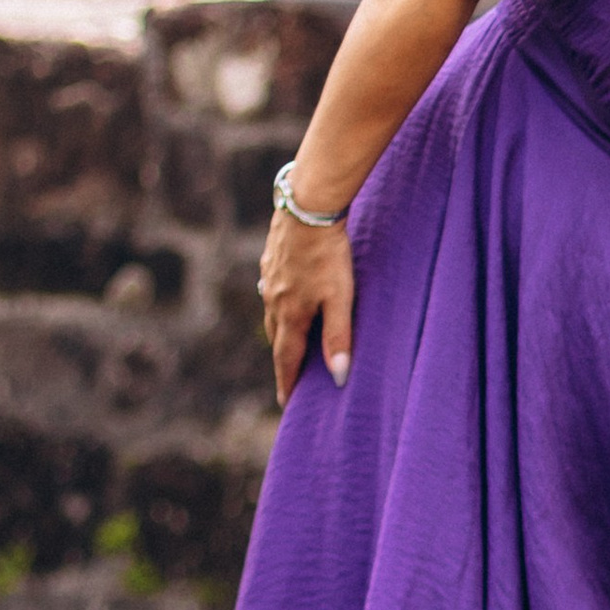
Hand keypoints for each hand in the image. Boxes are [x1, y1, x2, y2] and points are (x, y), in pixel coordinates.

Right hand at [259, 210, 355, 407]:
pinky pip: (273, 290)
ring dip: (280, 331)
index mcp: (290, 314)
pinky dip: (280, 304)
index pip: (287, 358)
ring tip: (290, 343)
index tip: (286, 403)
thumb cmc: (328, 254)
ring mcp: (269, 277)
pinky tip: (287, 298)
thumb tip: (338, 376)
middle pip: (277, 338)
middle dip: (284, 360)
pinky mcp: (270, 258)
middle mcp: (273, 299)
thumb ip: (339, 336)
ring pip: (273, 312)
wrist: (307, 206)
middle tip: (290, 378)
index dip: (287, 382)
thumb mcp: (340, 298)